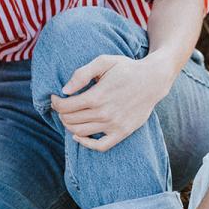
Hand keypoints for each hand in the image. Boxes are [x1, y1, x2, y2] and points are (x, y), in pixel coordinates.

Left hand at [49, 54, 171, 150]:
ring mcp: (114, 125)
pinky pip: (100, 146)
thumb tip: (64, 90)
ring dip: (69, 125)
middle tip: (62, 106)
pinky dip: (86, 143)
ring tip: (69, 116)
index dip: (55, 102)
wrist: (153, 80)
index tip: (55, 97)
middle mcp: (104, 113)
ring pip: (80, 132)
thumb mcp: (104, 62)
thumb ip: (82, 74)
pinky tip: (79, 136)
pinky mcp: (122, 132)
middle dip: (61, 113)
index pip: (65, 106)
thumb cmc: (126, 68)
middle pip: (70, 120)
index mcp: (97, 96)